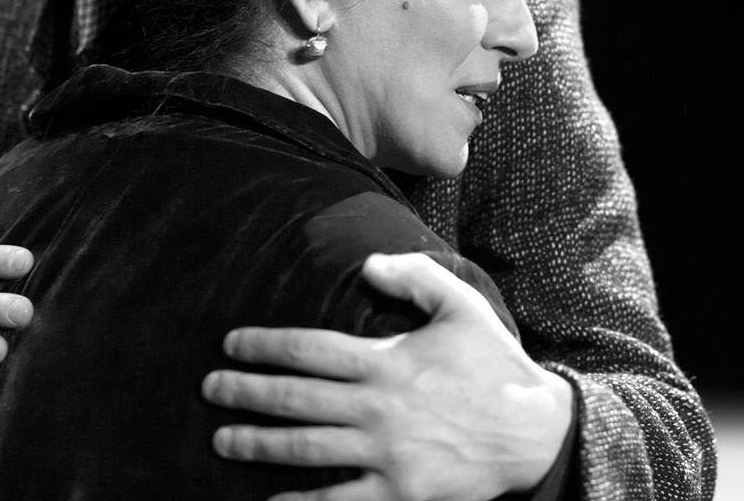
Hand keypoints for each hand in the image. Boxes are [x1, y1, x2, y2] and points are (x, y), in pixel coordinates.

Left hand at [202, 252, 572, 500]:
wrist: (535, 432)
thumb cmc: (493, 362)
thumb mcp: (460, 303)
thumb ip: (412, 276)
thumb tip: (365, 265)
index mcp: (385, 361)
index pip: (308, 350)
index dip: (264, 345)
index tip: (230, 343)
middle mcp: (377, 409)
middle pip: (296, 400)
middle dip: (246, 394)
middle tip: (208, 389)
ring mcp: (386, 457)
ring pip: (307, 450)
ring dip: (259, 445)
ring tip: (222, 440)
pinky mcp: (400, 495)